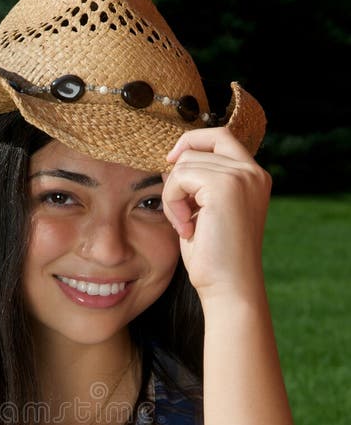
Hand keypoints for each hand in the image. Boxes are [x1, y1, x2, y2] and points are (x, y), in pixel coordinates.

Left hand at [161, 127, 271, 303]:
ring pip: (186, 163)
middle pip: (201, 144)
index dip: (192, 143)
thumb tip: (172, 162)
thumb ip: (196, 185)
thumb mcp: (205, 213)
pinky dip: (173, 202)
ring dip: (174, 195)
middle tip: (178, 208)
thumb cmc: (214, 258)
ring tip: (186, 226)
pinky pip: (180, 176)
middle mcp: (253, 172)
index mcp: (253, 177)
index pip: (220, 136)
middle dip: (178, 173)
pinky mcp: (225, 186)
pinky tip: (187, 228)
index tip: (171, 164)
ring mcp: (242, 176)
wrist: (229, 288)